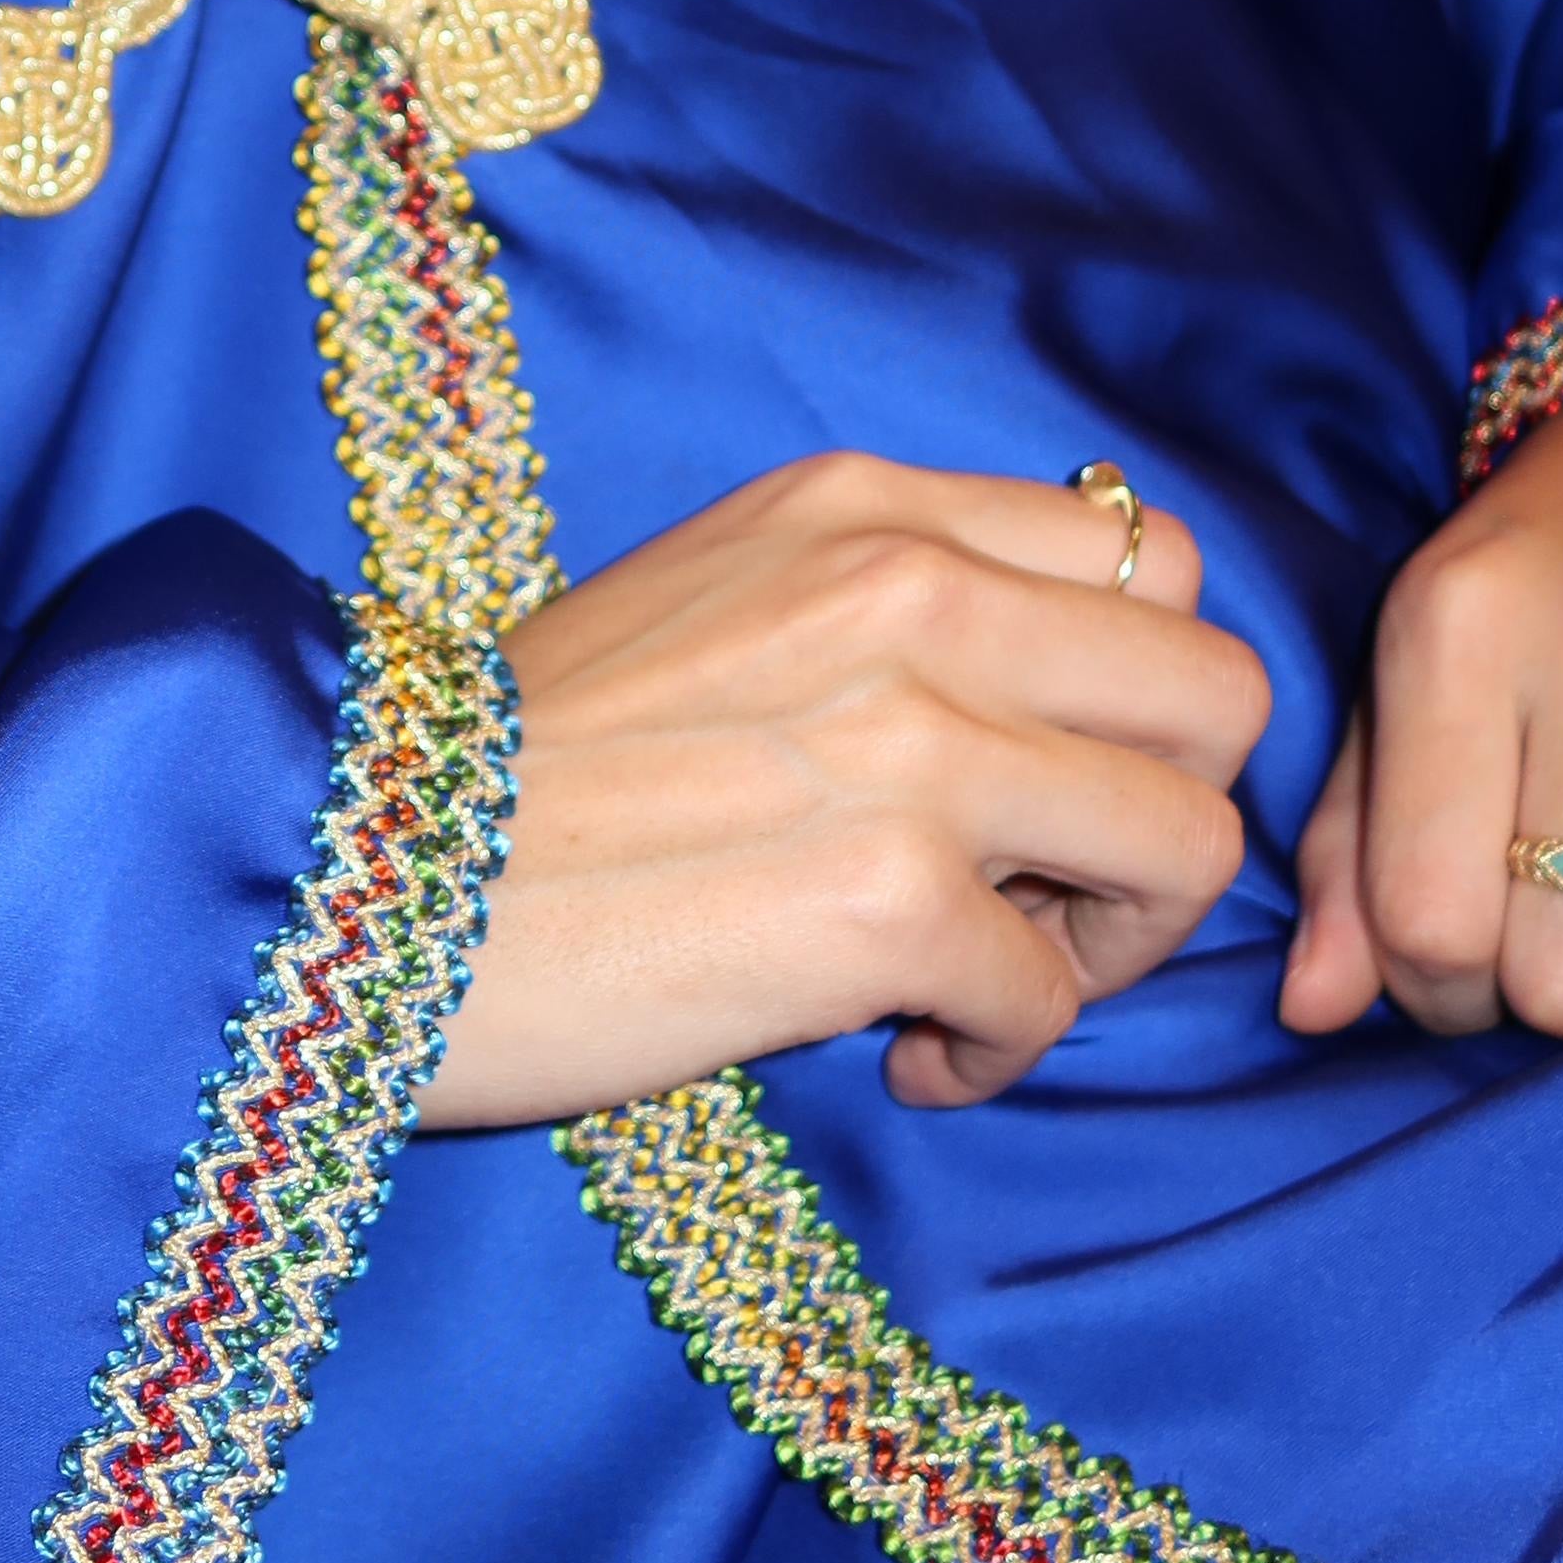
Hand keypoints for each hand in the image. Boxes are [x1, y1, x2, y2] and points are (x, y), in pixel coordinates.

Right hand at [424, 454, 1271, 1132]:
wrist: (346, 877)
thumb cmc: (515, 772)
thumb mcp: (713, 607)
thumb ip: (882, 616)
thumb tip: (1045, 726)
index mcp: (863, 509)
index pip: (1155, 564)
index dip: (1132, 696)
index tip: (1040, 780)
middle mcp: (902, 590)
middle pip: (1217, 693)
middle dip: (1161, 819)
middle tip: (1046, 900)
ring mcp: (902, 741)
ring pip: (1184, 843)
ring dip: (1108, 945)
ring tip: (978, 983)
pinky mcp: (879, 900)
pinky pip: (1052, 995)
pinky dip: (995, 1050)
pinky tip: (894, 1054)